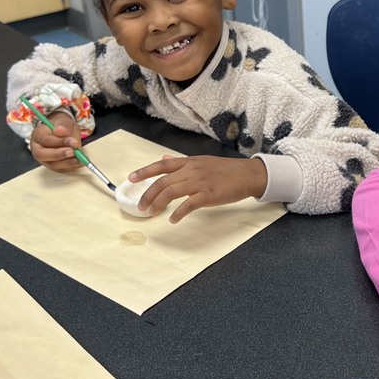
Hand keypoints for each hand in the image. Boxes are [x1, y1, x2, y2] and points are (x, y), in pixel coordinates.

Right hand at [29, 111, 83, 171]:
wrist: (63, 131)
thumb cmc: (62, 126)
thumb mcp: (64, 121)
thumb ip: (63, 125)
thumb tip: (60, 131)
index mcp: (38, 135)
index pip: (46, 140)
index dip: (60, 142)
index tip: (73, 142)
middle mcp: (37, 148)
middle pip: (42, 155)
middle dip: (59, 155)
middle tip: (73, 152)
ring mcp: (44, 158)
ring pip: (52, 164)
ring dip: (67, 163)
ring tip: (80, 159)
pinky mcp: (53, 165)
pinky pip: (60, 169)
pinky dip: (71, 166)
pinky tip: (80, 162)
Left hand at [128, 155, 267, 222]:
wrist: (247, 174)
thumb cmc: (226, 170)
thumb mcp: (202, 161)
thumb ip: (182, 162)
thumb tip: (163, 159)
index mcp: (189, 162)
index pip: (162, 165)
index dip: (145, 172)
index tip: (131, 178)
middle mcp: (191, 170)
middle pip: (163, 182)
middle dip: (148, 195)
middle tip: (141, 206)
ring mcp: (200, 182)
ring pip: (171, 193)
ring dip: (158, 204)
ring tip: (152, 213)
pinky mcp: (209, 195)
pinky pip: (188, 205)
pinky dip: (178, 213)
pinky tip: (173, 219)